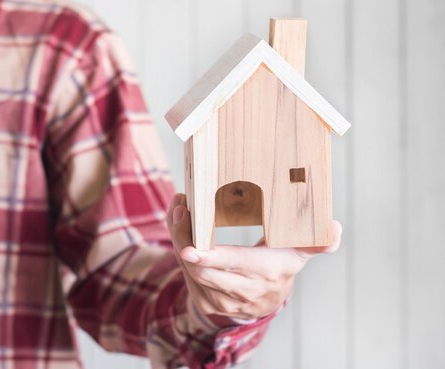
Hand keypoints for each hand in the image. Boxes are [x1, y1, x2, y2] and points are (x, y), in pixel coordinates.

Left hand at [167, 193, 341, 320]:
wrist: (264, 302)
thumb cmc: (280, 265)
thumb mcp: (298, 253)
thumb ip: (316, 243)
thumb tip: (335, 228)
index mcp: (268, 273)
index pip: (236, 265)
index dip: (212, 258)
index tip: (191, 248)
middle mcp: (244, 291)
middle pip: (204, 268)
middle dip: (185, 239)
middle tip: (180, 210)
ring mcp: (223, 300)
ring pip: (191, 271)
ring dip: (179, 241)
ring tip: (178, 211)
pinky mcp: (207, 302)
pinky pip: (186, 275)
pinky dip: (179, 249)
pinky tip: (179, 227)